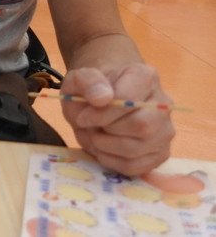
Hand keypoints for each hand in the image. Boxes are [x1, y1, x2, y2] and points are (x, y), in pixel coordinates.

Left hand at [60, 63, 174, 175]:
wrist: (100, 100)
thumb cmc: (92, 89)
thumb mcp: (79, 78)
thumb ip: (87, 81)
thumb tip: (102, 98)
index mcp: (145, 77)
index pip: (129, 99)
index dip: (102, 113)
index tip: (83, 116)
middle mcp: (163, 105)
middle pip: (142, 127)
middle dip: (107, 130)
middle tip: (90, 126)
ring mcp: (165, 131)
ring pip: (138, 149)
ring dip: (105, 146)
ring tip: (93, 135)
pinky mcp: (160, 154)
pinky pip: (136, 167)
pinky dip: (111, 161)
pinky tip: (102, 148)